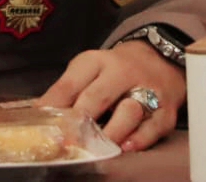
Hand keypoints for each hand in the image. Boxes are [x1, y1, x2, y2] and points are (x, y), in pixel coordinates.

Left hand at [38, 40, 185, 152]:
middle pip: (98, 97)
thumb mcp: (89, 69)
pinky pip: (153, 126)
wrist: (160, 58)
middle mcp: (121, 72)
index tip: (42, 124)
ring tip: (96, 146)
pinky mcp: (165, 108)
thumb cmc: (115, 70)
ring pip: (128, 110)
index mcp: (96, 61)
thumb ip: (67, 90)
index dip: (55, 105)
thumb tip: (39, 112)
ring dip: (111, 131)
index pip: (71, 83)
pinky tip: (126, 147)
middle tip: (66, 140)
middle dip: (80, 121)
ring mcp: (147, 89)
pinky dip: (140, 138)